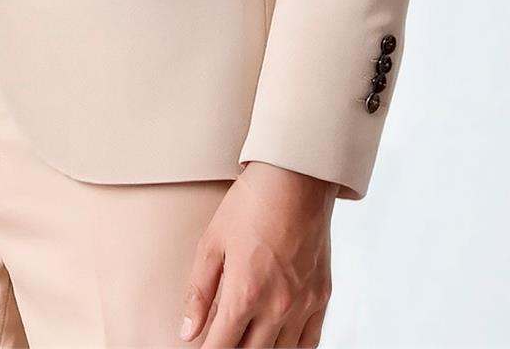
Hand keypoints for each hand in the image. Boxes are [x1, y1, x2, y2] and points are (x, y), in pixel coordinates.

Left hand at [178, 161, 335, 347]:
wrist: (296, 178)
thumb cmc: (251, 204)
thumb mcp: (212, 242)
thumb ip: (199, 291)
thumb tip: (187, 331)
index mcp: (244, 294)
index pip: (221, 348)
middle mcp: (276, 307)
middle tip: (221, 341)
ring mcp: (302, 304)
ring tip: (246, 340)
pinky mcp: (321, 297)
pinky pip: (309, 343)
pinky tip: (278, 344)